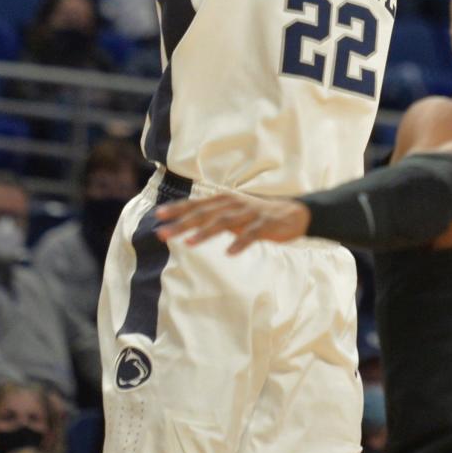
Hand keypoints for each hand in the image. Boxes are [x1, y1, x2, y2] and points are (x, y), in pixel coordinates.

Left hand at [154, 192, 309, 253]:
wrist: (293, 214)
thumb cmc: (257, 215)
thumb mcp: (233, 213)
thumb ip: (213, 217)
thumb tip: (187, 224)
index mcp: (225, 200)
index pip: (196, 204)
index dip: (177, 209)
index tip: (158, 216)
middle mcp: (234, 203)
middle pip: (204, 213)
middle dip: (182, 223)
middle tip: (162, 233)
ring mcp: (250, 213)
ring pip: (224, 222)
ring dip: (205, 232)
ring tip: (189, 242)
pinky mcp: (265, 224)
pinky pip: (251, 234)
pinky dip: (240, 242)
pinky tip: (229, 253)